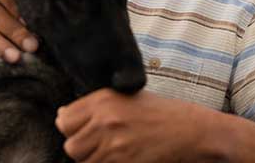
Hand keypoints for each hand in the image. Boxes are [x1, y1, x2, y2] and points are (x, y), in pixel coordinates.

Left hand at [56, 89, 212, 161]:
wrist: (190, 131)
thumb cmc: (161, 113)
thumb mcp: (127, 97)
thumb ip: (96, 105)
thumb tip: (64, 116)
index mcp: (104, 100)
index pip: (64, 120)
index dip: (72, 127)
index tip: (83, 129)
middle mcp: (105, 121)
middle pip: (71, 145)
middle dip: (82, 148)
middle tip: (101, 144)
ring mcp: (114, 146)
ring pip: (84, 162)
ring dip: (95, 160)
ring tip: (115, 151)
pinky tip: (123, 158)